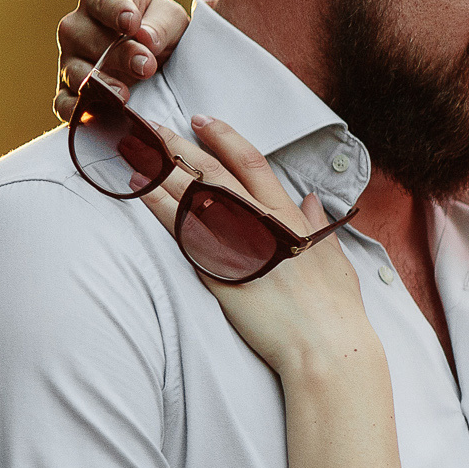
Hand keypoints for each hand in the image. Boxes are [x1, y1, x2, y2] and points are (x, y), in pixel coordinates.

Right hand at [55, 0, 188, 123]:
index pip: (103, 1)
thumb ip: (161, 24)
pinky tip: (98, 114)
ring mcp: (69, 59)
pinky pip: (63, 102)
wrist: (159, 57)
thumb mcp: (171, 19)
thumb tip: (145, 37)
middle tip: (146, 66)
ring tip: (124, 94)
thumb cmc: (160, 28)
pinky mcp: (68, 90)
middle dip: (118, 54)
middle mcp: (76, 27)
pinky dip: (77, 111)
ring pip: (75, 71)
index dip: (117, 12)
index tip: (132, 24)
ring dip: (100, 84)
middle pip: (87, 38)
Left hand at [139, 113, 376, 380]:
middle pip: (211, 171)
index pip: (250, 162)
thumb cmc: (336, 309)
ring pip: (190, 196)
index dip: (224, 137)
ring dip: (158, 169)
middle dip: (178, 144)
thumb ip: (319, 226)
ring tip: (132, 149)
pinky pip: (181, 234)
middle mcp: (259, 223)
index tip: (202, 120)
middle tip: (150, 124)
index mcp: (288, 217)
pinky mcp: (217, 274)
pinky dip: (158, 209)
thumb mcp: (335, 259)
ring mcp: (235, 247)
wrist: (325, 347)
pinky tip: (138, 193)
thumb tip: (310, 200)